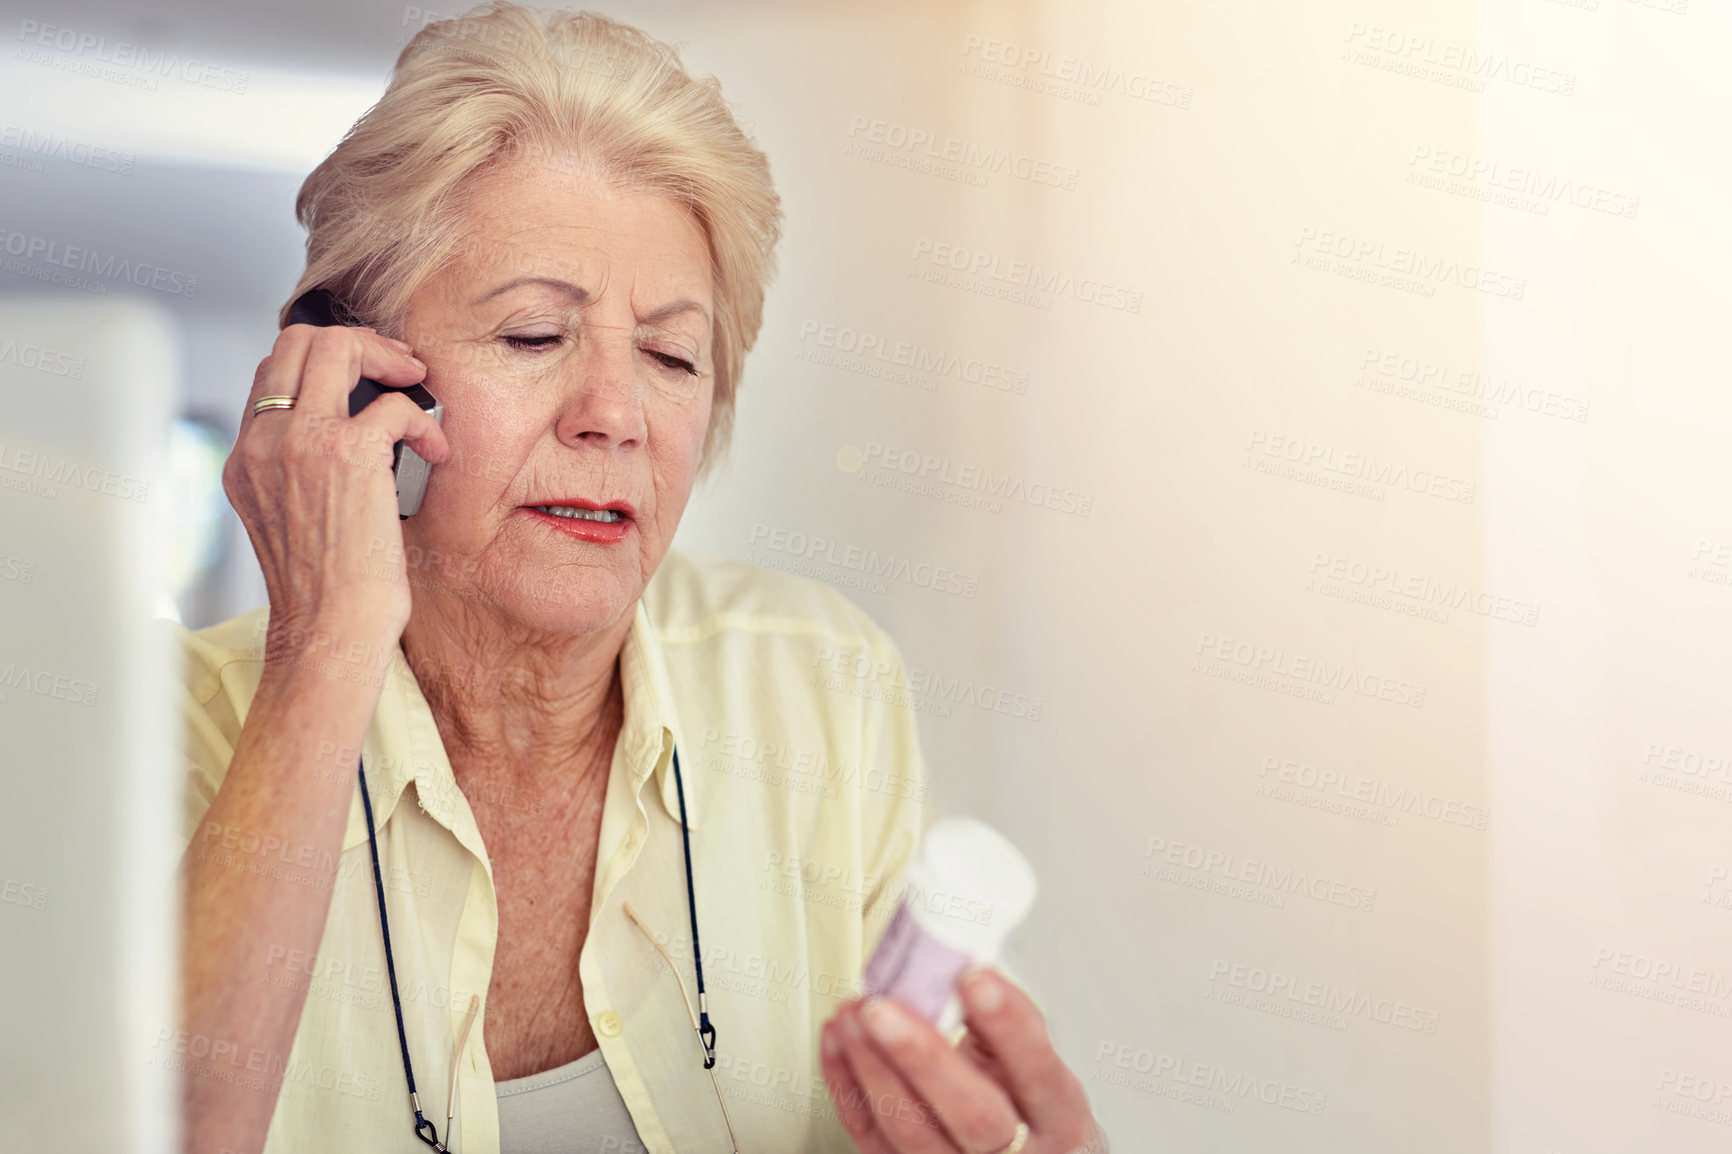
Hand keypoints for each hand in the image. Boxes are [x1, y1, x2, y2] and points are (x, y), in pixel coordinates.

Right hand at [224, 321, 447, 644]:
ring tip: (418, 386)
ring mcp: (300, 442)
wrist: (329, 632)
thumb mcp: (290, 519)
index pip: (272, 373)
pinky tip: (435, 453)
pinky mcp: (348, 454)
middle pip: (297, 341)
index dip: (324, 362)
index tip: (367, 378)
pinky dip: (425, 422)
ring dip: (388, 357)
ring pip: (335, 346)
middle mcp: (263, 442)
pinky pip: (394, 404)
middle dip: (358, 342)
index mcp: (246, 458)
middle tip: (399, 367)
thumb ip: (299, 469)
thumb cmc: (326, 589)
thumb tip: (350, 430)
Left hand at [821, 968, 1106, 1153]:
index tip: (975, 978)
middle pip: (970, 1114)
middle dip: (920, 1056)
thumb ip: (1003, 1024)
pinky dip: (847, 1086)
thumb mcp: (1038, 1064)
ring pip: (910, 1131)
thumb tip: (957, 966)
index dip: (1008, 1026)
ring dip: (871, 1066)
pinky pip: (871, 1138)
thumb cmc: (1030, 1108)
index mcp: (1060, 1119)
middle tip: (882, 1007)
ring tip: (851, 1013)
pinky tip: (839, 1042)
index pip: (1039, 1073)